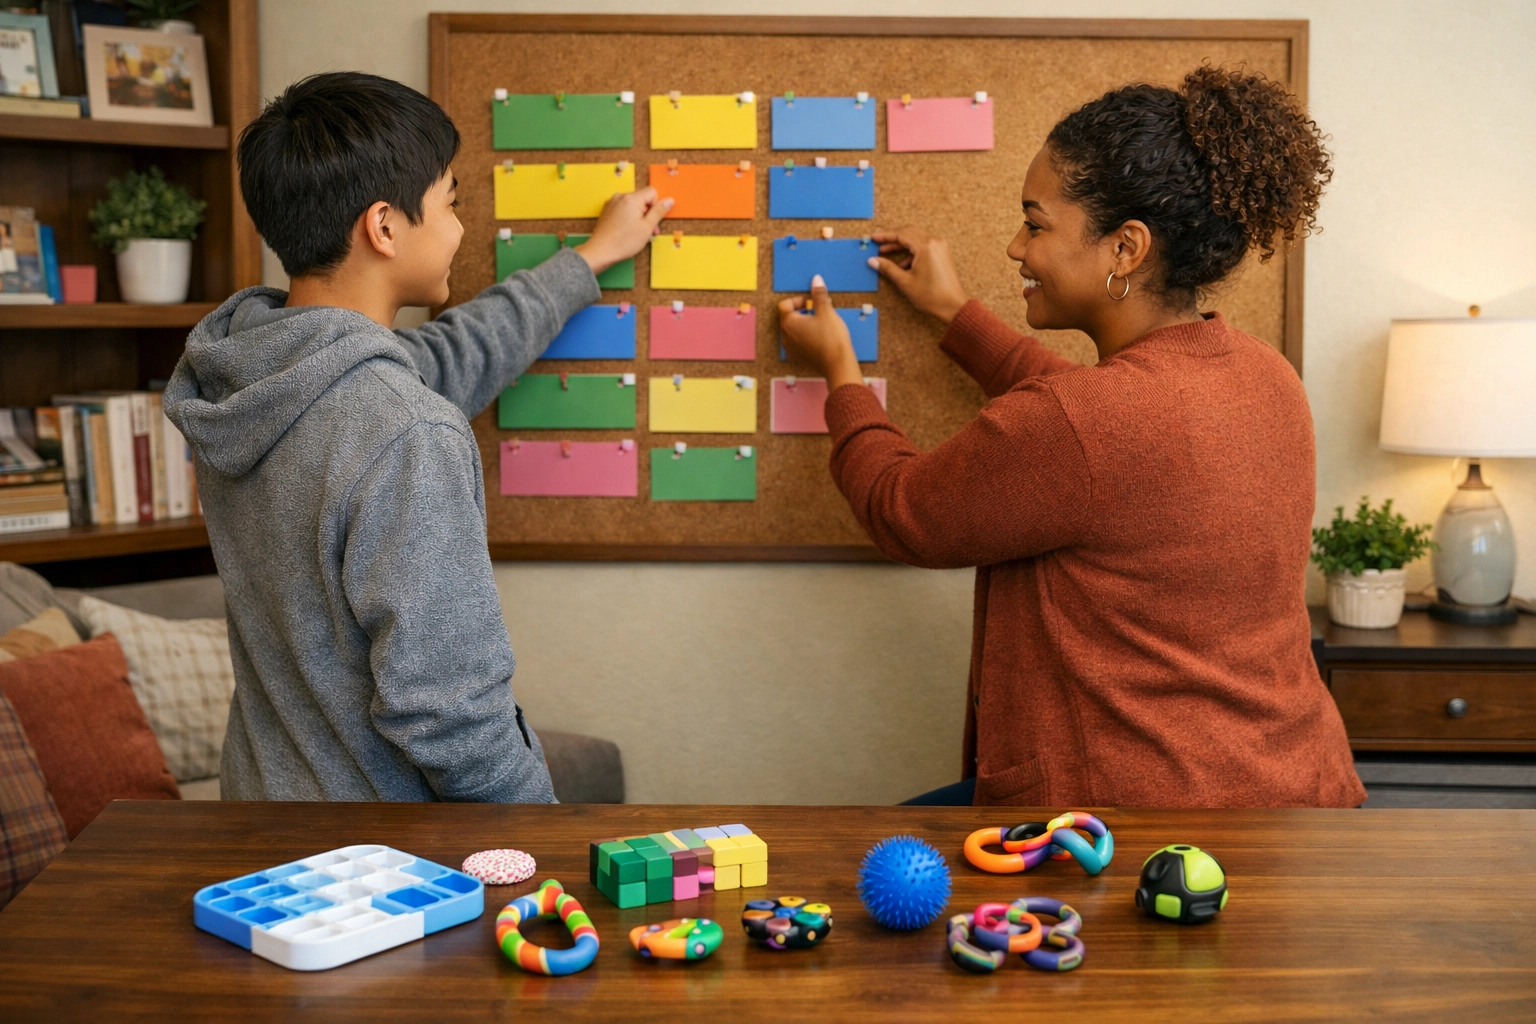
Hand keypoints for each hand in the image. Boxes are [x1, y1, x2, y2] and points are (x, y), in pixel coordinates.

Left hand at [575, 186, 672, 274]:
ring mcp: (612, 203)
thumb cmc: (624, 242)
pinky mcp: (607, 210)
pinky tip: (628, 232)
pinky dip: (629, 218)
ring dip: (639, 217)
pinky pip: (623, 209)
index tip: (653, 221)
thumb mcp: (647, 227)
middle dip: (648, 214)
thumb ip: (659, 212)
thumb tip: (670, 200)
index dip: (656, 206)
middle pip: (642, 199)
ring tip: (639, 234)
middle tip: (650, 232)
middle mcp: (620, 196)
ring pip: (633, 205)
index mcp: (632, 198)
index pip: (652, 192)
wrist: (600, 251)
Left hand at [778, 275, 863, 391]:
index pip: (785, 305)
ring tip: (820, 325)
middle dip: (801, 312)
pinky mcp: (798, 358)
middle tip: (818, 312)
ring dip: (803, 324)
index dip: (798, 300)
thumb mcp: (826, 311)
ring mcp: (790, 349)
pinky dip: (805, 337)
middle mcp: (785, 336)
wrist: (838, 364)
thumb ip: (819, 294)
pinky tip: (819, 338)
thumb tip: (816, 279)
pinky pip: (797, 342)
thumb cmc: (831, 336)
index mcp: (789, 323)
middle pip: (787, 318)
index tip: (812, 302)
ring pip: (792, 331)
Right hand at [867, 227, 968, 323]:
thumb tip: (873, 261)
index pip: (901, 234)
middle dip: (892, 238)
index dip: (885, 235)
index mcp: (926, 247)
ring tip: (886, 253)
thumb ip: (888, 268)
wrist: (953, 306)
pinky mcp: (942, 254)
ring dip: (901, 244)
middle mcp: (934, 242)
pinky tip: (903, 264)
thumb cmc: (932, 295)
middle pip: (909, 233)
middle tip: (878, 243)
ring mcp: (940, 247)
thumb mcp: (905, 282)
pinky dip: (912, 252)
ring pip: (916, 238)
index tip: (874, 238)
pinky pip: (924, 246)